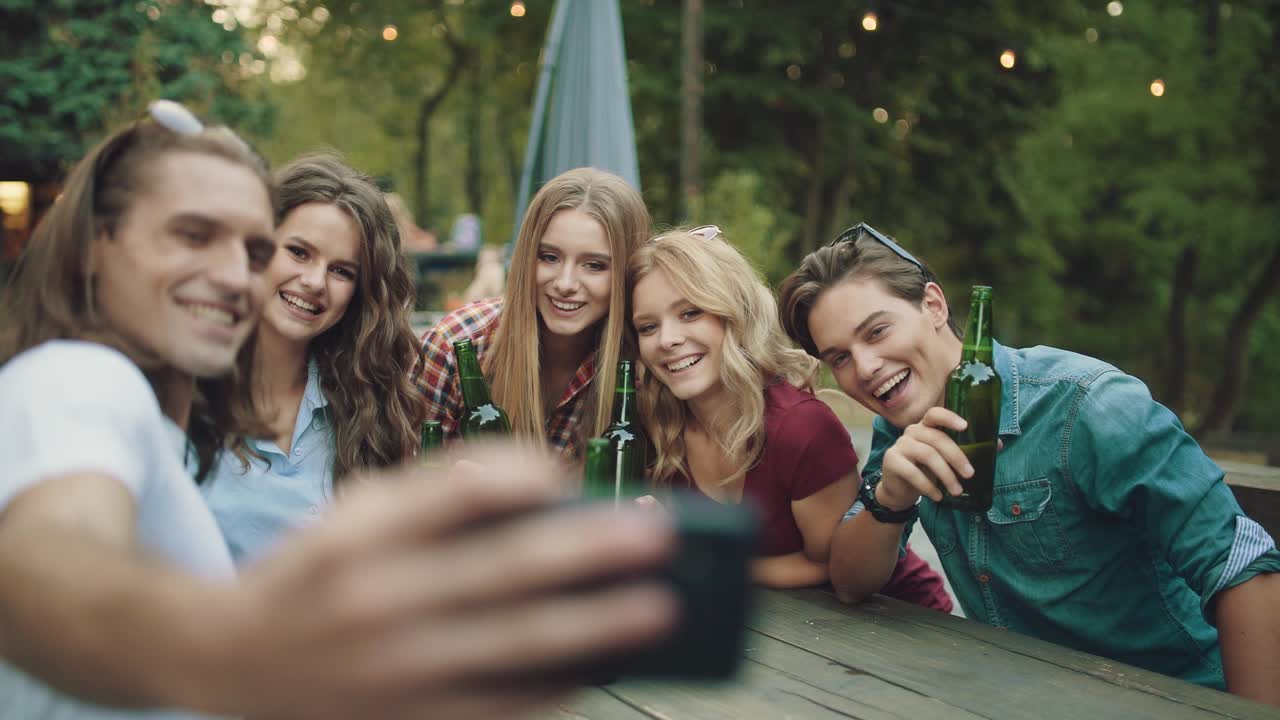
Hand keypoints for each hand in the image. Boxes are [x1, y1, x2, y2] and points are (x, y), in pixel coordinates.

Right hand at [213, 443, 678, 719]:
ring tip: (657, 608)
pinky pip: (498, 709)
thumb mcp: (355, 513)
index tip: (568, 473)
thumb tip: (548, 489)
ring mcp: (394, 671)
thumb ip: (438, 492)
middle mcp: (378, 600)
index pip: (455, 491)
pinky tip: (601, 669)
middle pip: (504, 571)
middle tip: (656, 537)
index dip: (519, 476)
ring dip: (596, 628)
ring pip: (515, 648)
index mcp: (362, 534)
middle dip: (590, 553)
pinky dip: (554, 689)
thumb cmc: (316, 572)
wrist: (229, 662)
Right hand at [879, 407, 971, 508]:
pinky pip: (913, 472)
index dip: (949, 417)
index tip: (965, 426)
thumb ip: (966, 450)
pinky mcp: (891, 460)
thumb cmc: (925, 471)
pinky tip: (938, 497)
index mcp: (926, 426)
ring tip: (957, 491)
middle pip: (937, 438)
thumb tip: (998, 444)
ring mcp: (900, 445)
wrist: (899, 490)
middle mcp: (912, 431)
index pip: (935, 414)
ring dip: (945, 475)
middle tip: (970, 474)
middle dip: (956, 457)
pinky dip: (928, 486)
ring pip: (927, 455)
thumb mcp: (945, 460)